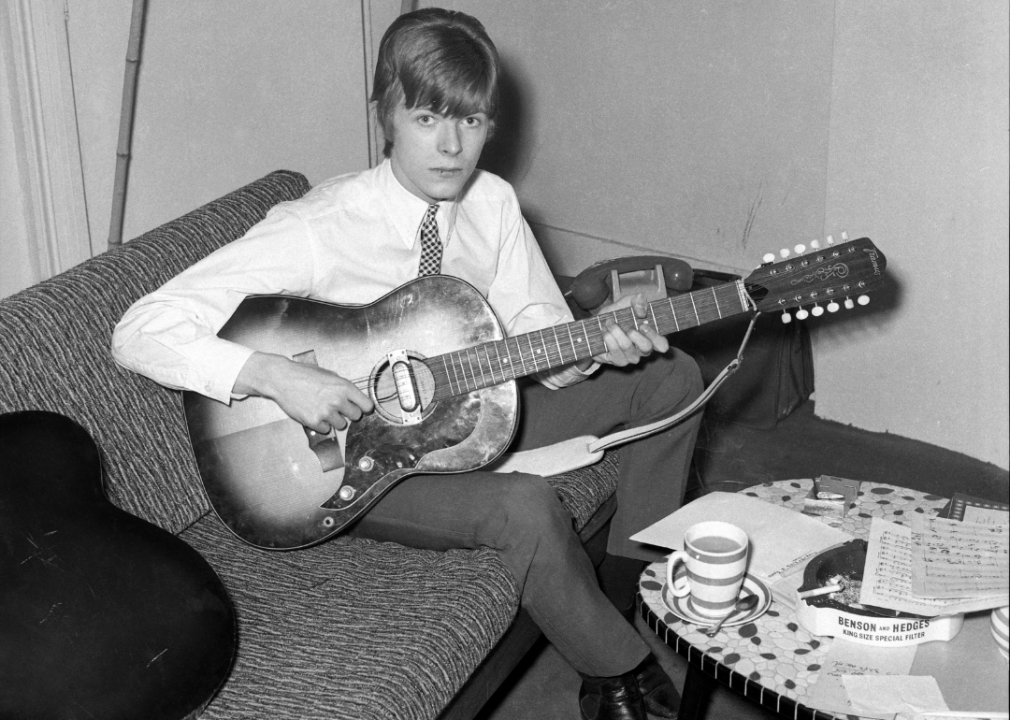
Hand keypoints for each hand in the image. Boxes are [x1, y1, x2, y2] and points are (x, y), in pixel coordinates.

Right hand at [234, 352, 373, 432]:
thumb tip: (355, 399)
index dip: (364, 407)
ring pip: (341, 425)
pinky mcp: (314, 422)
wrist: (282, 379)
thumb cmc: (305, 375)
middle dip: (348, 413)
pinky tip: (313, 412)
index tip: (360, 408)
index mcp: (344, 387)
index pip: (367, 406)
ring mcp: (326, 412)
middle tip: (337, 407)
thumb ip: (343, 388)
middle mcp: (338, 400)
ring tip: (322, 408)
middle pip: (356, 417)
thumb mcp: (329, 375)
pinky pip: (326, 430)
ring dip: (334, 419)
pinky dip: (320, 424)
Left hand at [591, 293, 668, 366]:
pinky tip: (604, 331)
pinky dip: (609, 338)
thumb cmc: (616, 316)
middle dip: (635, 335)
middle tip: (627, 326)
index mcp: (650, 336)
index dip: (656, 337)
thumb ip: (637, 300)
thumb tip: (642, 311)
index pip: (662, 345)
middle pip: (647, 348)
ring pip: (627, 347)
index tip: (644, 326)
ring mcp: (630, 357)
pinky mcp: (618, 360)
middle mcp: (642, 349)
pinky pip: (615, 351)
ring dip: (617, 332)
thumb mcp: (626, 303)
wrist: (595, 328)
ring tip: (609, 322)